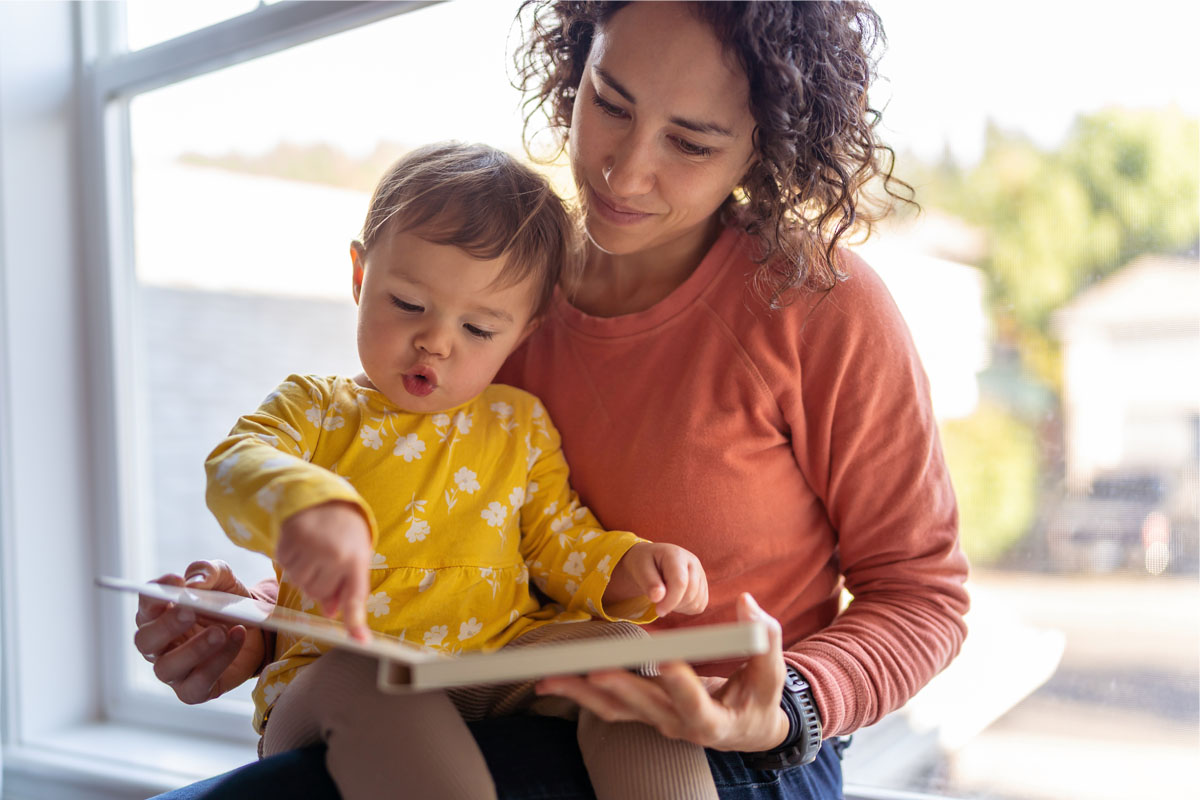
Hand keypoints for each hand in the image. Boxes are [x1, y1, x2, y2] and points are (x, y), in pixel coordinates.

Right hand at [133, 559, 266, 703]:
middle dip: (167, 625)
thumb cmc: (229, 603)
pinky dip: (217, 663)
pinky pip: (196, 685)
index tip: (176, 581)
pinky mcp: (193, 691)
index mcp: (159, 615)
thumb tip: (193, 583)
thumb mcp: (224, 579)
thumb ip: (208, 572)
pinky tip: (236, 639)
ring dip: (193, 649)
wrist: (259, 631)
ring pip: (166, 668)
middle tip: (190, 612)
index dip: (155, 594)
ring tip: (220, 632)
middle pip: (145, 640)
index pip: (145, 604)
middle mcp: (159, 645)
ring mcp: (174, 671)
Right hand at [277, 500, 371, 640]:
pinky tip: (302, 544)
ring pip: (300, 583)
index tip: (361, 641)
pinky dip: (291, 560)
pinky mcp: (288, 542)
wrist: (324, 498)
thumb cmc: (344, 531)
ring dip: (305, 572)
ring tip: (315, 550)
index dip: (356, 621)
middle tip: (327, 559)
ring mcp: (310, 549)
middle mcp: (334, 555)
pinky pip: (285, 568)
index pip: (356, 596)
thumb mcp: (355, 555)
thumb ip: (346, 585)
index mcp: (356, 558)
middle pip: (318, 593)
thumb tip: (332, 613)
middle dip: (321, 582)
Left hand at [536, 593, 790, 751]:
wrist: (746, 728)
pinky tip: (553, 683)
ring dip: (582, 694)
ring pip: (615, 710)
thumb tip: (747, 603)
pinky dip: (579, 694)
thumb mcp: (771, 673)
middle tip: (597, 669)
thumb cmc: (760, 697)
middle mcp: (678, 726)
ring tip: (551, 680)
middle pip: (644, 707)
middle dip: (620, 687)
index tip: (667, 663)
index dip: (681, 685)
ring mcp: (656, 721)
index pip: (695, 704)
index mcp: (713, 721)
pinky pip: (607, 706)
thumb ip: (764, 638)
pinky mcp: (642, 712)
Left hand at [603, 542, 707, 615]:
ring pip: (696, 602)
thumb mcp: (640, 568)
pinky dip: (686, 608)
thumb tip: (658, 597)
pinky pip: (699, 606)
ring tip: (665, 597)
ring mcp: (700, 574)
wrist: (653, 561)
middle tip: (658, 603)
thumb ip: (649, 582)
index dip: (670, 601)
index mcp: (676, 555)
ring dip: (679, 607)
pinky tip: (674, 600)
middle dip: (673, 605)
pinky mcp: (703, 586)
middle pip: (690, 593)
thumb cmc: (645, 563)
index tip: (658, 611)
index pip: (680, 582)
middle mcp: (693, 562)